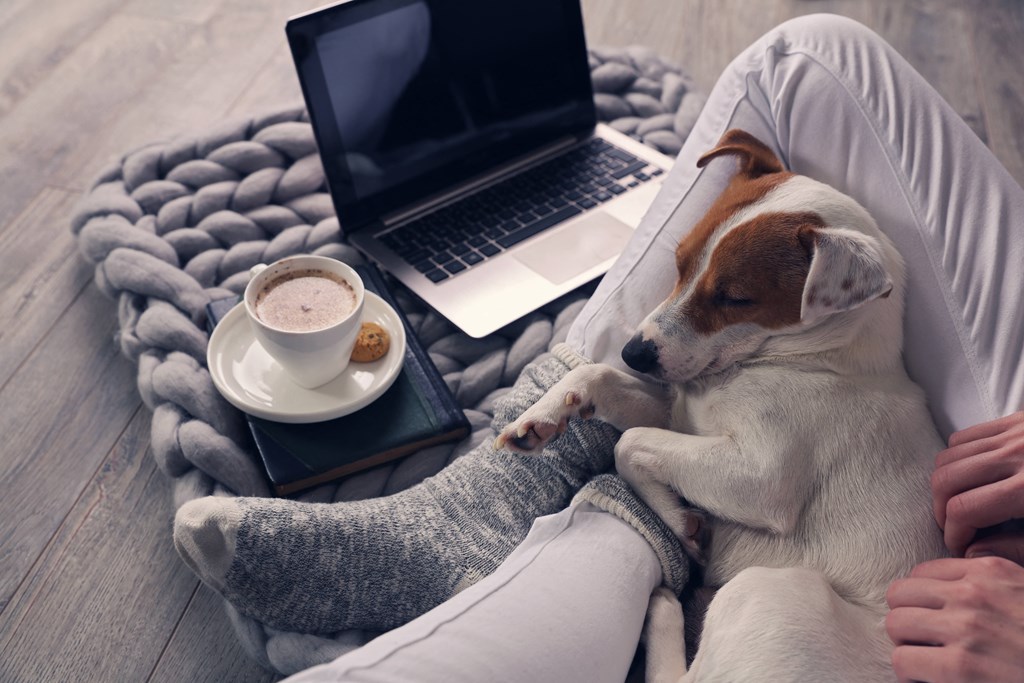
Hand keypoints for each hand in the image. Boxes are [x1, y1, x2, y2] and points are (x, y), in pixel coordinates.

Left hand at [886, 557, 1023, 681]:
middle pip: (901, 594)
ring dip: (908, 646)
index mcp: (992, 572)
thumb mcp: (1022, 594)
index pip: (923, 572)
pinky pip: (904, 661)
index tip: (933, 618)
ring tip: (928, 662)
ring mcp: (966, 630)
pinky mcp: (960, 668)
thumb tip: (955, 583)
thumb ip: (993, 584)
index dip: (923, 599)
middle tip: (926, 641)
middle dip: (909, 619)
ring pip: (896, 625)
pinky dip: (912, 675)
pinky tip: (931, 681)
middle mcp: (975, 594)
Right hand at [930, 411, 1023, 556]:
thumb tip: (973, 554)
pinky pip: (964, 436)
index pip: (964, 509)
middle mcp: (1017, 455)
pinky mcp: (1016, 420)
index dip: (953, 534)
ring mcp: (1014, 433)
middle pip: (946, 480)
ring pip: (949, 456)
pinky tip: (974, 478)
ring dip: (947, 484)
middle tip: (955, 527)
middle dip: (942, 510)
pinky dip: (958, 458)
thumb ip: (1017, 549)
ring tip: (962, 503)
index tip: (959, 546)